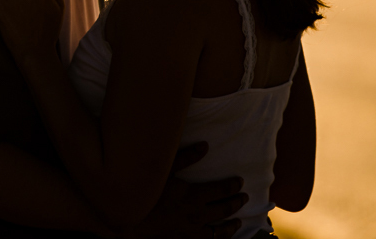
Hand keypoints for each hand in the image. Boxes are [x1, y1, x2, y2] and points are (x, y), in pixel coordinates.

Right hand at [128, 143, 246, 238]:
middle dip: (236, 203)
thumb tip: (205, 146)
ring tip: (238, 222)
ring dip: (231, 225)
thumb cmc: (146, 192)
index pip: (222, 190)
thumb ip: (185, 157)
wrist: (131, 220)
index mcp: (194, 195)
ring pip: (219, 231)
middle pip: (224, 209)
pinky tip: (219, 238)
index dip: (233, 186)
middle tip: (244, 198)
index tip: (240, 182)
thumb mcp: (164, 170)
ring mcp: (192, 230)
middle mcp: (197, 214)